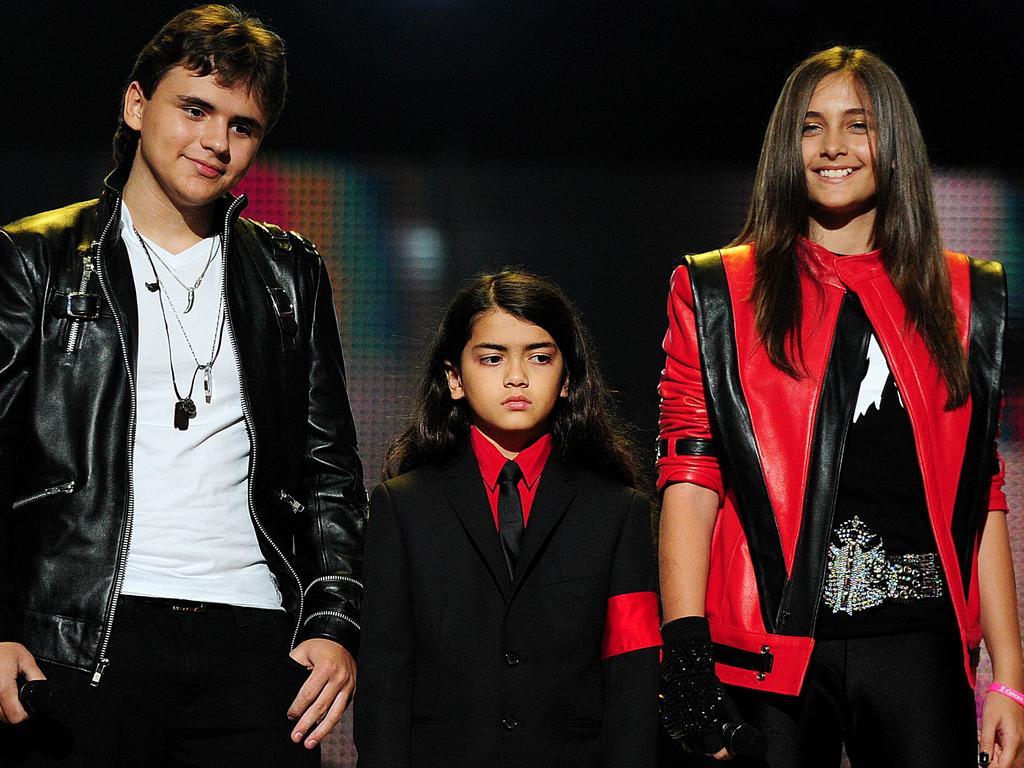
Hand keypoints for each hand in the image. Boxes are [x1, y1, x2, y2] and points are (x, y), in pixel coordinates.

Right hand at [0, 642, 44, 724]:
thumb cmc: (2, 651)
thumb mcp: (25, 659)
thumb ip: (36, 675)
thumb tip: (44, 688)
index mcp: (3, 687)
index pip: (16, 716)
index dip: (26, 714)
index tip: (29, 708)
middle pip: (5, 718)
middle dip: (15, 710)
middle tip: (19, 697)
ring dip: (4, 708)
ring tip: (9, 693)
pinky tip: (1, 692)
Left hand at [287, 638, 355, 748]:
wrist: (341, 638)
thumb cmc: (318, 646)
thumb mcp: (302, 652)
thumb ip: (293, 669)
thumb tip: (281, 691)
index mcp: (325, 667)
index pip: (308, 694)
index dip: (297, 708)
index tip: (289, 716)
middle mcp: (339, 678)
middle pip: (321, 707)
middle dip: (306, 724)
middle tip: (295, 737)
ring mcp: (348, 685)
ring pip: (334, 713)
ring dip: (321, 731)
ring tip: (309, 743)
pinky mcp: (352, 690)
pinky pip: (341, 710)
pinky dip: (331, 723)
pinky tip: (322, 732)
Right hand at [659, 617, 764, 759]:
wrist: (686, 668)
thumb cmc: (705, 682)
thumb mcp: (726, 701)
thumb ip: (735, 721)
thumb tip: (740, 733)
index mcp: (705, 724)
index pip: (715, 751)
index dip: (724, 752)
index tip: (727, 750)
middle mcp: (689, 727)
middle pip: (703, 751)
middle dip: (712, 747)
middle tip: (719, 740)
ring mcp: (678, 724)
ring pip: (690, 746)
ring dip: (699, 743)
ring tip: (706, 733)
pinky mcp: (670, 720)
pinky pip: (679, 736)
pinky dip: (687, 735)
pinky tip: (694, 726)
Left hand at [981, 686, 1023, 767]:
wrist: (1009, 690)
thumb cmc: (998, 702)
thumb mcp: (988, 722)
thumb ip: (986, 742)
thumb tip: (984, 759)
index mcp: (1014, 741)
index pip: (1004, 765)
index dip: (992, 766)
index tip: (982, 763)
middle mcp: (1021, 743)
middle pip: (1006, 762)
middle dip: (993, 758)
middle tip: (983, 745)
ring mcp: (1022, 741)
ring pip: (1007, 756)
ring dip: (996, 752)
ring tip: (988, 736)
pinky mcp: (1019, 737)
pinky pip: (1009, 748)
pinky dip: (999, 745)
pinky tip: (993, 735)